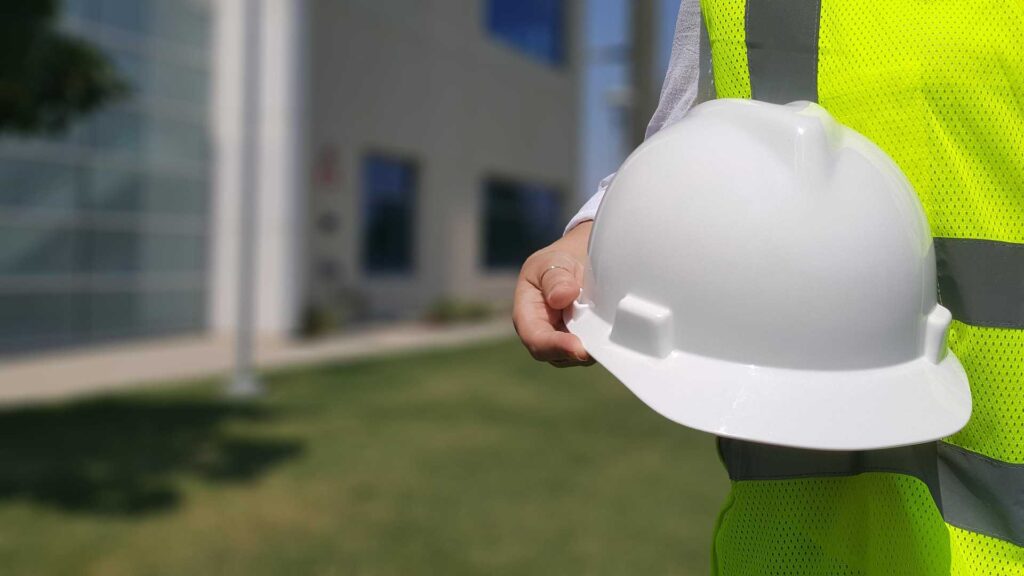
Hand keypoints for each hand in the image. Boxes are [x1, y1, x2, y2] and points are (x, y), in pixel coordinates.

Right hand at [513, 222, 593, 367]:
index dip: (556, 346)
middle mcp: (542, 334)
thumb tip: (561, 297)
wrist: (575, 260)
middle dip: (578, 352)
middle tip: (601, 344)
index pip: (536, 339)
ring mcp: (563, 341)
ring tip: (607, 329)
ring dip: (592, 348)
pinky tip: (611, 330)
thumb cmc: (557, 262)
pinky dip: (601, 344)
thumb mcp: (553, 262)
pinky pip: (591, 350)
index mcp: (527, 315)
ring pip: (576, 357)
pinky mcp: (582, 342)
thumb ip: (555, 278)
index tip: (578, 347)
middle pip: (557, 355)